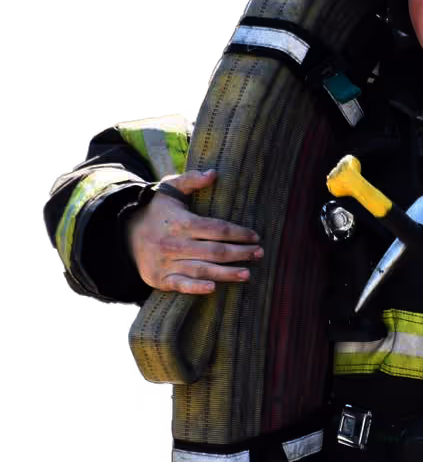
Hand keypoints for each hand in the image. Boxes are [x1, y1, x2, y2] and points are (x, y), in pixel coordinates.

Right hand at [127, 169, 262, 294]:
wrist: (124, 234)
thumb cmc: (156, 211)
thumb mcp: (169, 189)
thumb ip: (191, 180)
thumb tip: (214, 173)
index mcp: (181, 222)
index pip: (216, 229)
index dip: (238, 233)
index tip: (255, 236)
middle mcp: (174, 244)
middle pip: (214, 251)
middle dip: (240, 253)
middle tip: (259, 253)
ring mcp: (167, 263)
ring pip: (202, 270)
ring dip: (227, 273)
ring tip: (247, 273)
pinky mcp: (161, 278)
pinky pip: (181, 285)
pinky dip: (196, 288)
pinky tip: (214, 288)